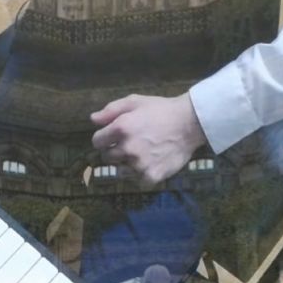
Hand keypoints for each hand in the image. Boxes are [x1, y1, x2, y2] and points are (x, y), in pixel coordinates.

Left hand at [90, 94, 206, 184]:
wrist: (190, 123)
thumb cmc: (161, 110)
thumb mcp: (135, 101)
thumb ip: (111, 110)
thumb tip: (92, 120)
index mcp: (120, 128)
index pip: (97, 142)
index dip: (104, 139)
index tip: (113, 137)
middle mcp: (127, 148)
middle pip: (107, 158)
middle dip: (115, 151)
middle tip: (131, 144)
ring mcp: (139, 164)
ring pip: (121, 171)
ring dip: (128, 164)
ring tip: (143, 153)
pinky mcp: (151, 176)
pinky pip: (137, 181)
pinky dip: (142, 175)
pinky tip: (151, 163)